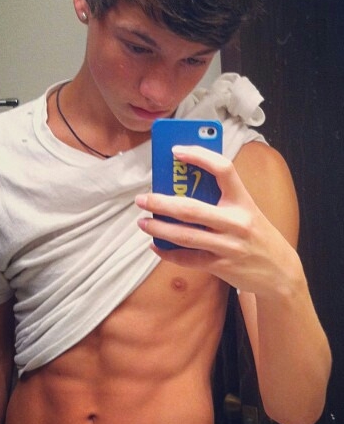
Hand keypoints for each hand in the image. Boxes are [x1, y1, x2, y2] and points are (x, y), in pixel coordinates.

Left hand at [136, 145, 299, 297]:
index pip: (223, 169)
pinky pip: (189, 259)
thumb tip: (182, 188)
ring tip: (143, 222)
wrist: (280, 272)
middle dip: (161, 202)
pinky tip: (156, 246)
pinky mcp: (221, 266)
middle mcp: (237, 222)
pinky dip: (169, 253)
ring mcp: (229, 246)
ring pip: (186, 236)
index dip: (199, 156)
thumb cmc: (258, 235)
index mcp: (244, 201)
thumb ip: (222, 200)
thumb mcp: (248, 211)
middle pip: (192, 209)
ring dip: (159, 229)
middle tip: (142, 198)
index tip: (176, 151)